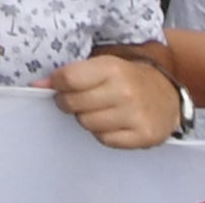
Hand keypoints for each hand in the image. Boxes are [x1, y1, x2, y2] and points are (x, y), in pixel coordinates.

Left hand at [46, 54, 184, 149]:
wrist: (167, 94)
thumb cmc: (127, 77)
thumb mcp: (102, 66)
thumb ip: (70, 73)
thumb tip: (37, 85)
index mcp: (111, 68)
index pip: (68, 79)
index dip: (57, 84)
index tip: (60, 86)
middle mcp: (125, 91)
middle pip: (74, 104)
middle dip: (69, 102)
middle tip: (78, 99)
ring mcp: (135, 115)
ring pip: (87, 123)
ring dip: (86, 118)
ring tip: (98, 109)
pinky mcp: (143, 135)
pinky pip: (105, 139)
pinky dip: (103, 133)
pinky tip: (112, 122)